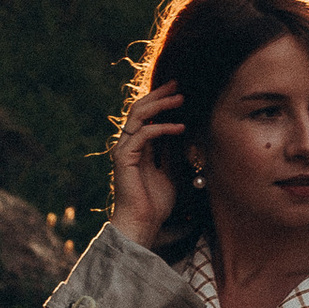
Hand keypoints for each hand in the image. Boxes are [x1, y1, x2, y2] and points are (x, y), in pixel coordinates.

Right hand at [109, 85, 187, 250]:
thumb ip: (171, 153)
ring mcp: (124, 150)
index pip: (146, 116)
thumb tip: (184, 134)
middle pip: (139, 109)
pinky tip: (180, 128)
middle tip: (178, 84)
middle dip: (159, 95)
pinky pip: (143, 134)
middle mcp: (128, 145)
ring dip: (160, 105)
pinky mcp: (124, 158)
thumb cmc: (156, 203)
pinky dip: (162, 128)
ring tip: (180, 98)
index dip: (161, 101)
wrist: (143, 223)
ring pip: (138, 116)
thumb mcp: (170, 172)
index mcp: (138, 147)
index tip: (179, 91)